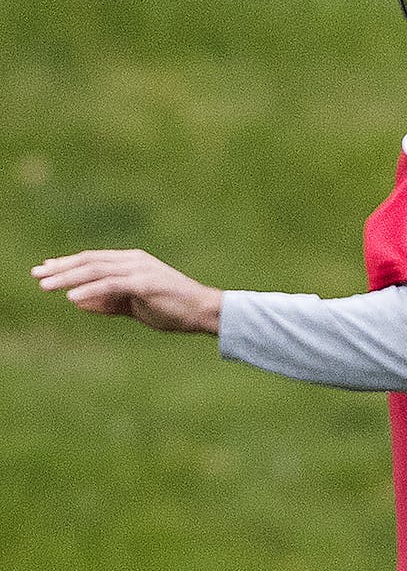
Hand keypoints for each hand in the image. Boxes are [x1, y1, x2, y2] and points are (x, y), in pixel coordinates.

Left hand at [32, 249, 222, 333]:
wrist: (204, 311)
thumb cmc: (173, 309)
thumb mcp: (134, 305)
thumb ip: (108, 302)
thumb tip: (77, 301)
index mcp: (133, 262)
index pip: (93, 259)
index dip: (67, 264)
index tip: (45, 269)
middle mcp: (134, 261)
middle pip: (89, 261)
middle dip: (61, 268)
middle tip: (37, 275)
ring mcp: (140, 270)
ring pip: (96, 270)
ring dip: (68, 278)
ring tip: (46, 286)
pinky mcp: (145, 283)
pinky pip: (111, 285)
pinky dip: (90, 290)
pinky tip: (71, 297)